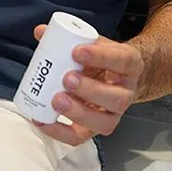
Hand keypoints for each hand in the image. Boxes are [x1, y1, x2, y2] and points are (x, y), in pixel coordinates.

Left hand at [29, 24, 143, 146]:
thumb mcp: (94, 43)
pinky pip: (80, 138)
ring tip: (56, 100)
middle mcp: (126, 93)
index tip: (77, 51)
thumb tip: (41, 32)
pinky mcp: (95, 129)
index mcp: (130, 66)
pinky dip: (59, 132)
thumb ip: (71, 37)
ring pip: (103, 122)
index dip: (100, 57)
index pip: (122, 61)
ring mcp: (113, 115)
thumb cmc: (102, 60)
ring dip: (78, 112)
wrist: (115, 77)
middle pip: (115, 98)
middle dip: (89, 90)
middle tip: (67, 78)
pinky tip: (42, 120)